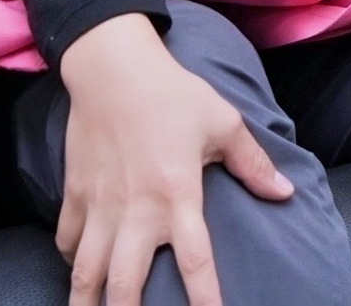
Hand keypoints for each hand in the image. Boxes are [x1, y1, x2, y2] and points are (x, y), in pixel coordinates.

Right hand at [57, 13, 293, 305]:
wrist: (113, 68)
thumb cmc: (174, 94)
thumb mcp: (224, 123)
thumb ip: (254, 164)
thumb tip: (285, 192)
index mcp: (178, 195)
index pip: (196, 260)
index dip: (205, 297)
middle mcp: (136, 211)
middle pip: (124, 283)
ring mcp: (99, 206)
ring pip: (85, 271)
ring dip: (86, 300)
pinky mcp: (73, 194)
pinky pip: (66, 240)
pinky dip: (69, 260)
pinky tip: (79, 270)